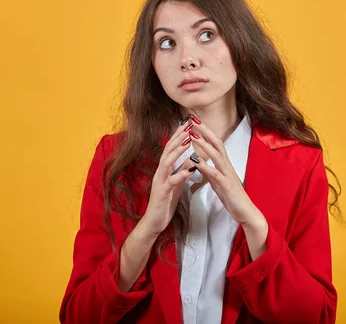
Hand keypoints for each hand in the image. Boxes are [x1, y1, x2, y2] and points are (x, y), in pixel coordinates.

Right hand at [142, 117, 196, 234]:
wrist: (154, 222)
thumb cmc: (165, 203)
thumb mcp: (176, 184)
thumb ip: (182, 171)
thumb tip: (191, 159)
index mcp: (164, 170)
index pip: (171, 149)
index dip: (178, 136)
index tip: (187, 124)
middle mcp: (160, 172)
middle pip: (167, 151)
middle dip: (177, 137)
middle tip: (187, 125)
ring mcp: (160, 182)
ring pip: (167, 162)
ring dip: (177, 150)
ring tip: (188, 140)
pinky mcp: (162, 193)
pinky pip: (172, 181)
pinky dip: (181, 173)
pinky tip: (190, 167)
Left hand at [186, 116, 263, 225]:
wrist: (245, 211)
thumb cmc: (232, 196)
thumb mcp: (217, 181)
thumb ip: (209, 170)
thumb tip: (198, 161)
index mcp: (224, 164)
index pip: (215, 143)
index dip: (206, 132)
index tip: (196, 122)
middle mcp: (227, 166)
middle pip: (217, 143)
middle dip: (205, 131)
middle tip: (193, 120)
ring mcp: (227, 174)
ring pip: (216, 155)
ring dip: (204, 144)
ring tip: (193, 135)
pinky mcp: (226, 185)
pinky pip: (214, 173)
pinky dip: (205, 166)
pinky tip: (196, 161)